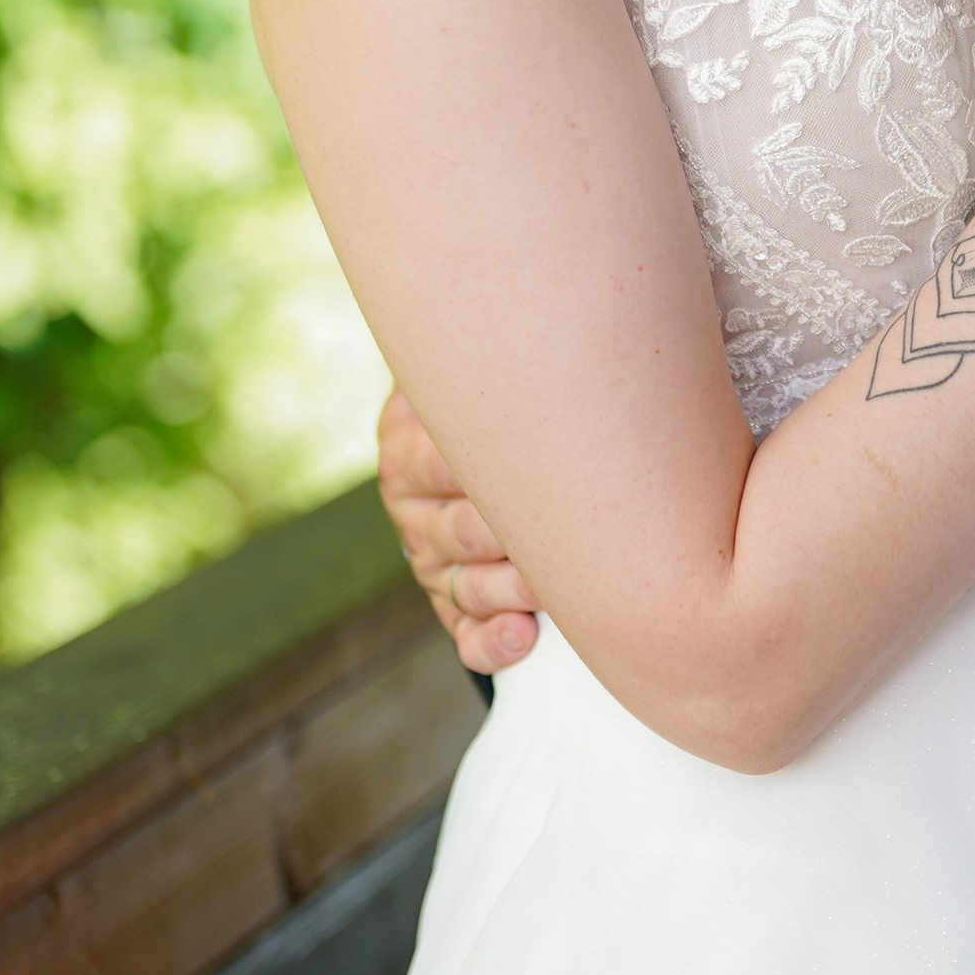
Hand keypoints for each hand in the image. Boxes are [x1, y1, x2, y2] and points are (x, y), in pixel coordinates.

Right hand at [378, 385, 540, 672]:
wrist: (484, 424)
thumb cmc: (507, 387)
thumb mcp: (489, 364)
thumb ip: (506, 361)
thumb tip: (545, 332)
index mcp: (407, 440)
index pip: (437, 461)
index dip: (489, 471)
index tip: (544, 466)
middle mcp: (411, 502)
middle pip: (460, 532)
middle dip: (513, 538)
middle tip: (567, 532)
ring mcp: (428, 556)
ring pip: (465, 586)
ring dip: (513, 592)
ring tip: (555, 587)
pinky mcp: (450, 600)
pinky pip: (464, 633)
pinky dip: (492, 642)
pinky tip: (524, 638)